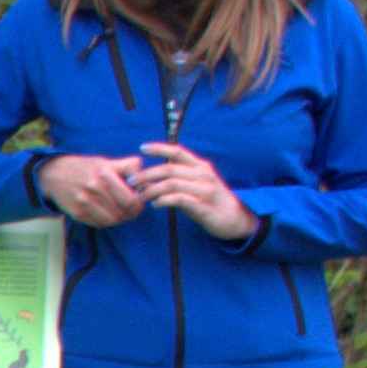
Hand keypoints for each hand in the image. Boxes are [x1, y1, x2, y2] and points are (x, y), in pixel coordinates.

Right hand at [32, 152, 148, 229]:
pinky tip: (107, 214)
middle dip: (133, 212)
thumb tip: (145, 178)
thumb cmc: (84, 167)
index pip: (131, 198)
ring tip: (121, 212)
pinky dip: (107, 221)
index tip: (140, 200)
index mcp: (105, 172)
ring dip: (120, 218)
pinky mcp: (77, 213)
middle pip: (124, 210)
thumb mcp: (105, 161)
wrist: (53, 174)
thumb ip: (127, 166)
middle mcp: (94, 187)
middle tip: (134, 210)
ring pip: (113, 219)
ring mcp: (85, 202)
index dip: (140, 202)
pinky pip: (99, 224)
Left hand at [134, 143, 256, 241]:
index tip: (142, 148)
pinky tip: (155, 204)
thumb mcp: (198, 184)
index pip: (178, 151)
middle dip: (146, 174)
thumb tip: (152, 177)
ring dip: (151, 189)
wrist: (236, 219)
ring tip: (141, 196)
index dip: (159, 148)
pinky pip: (179, 199)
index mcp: (200, 166)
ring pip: (171, 183)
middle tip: (131, 181)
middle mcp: (203, 174)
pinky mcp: (203, 205)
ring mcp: (204, 189)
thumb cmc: (211, 202)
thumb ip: (180, 177)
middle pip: (169, 169)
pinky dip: (164, 200)